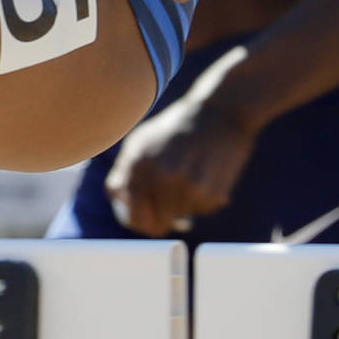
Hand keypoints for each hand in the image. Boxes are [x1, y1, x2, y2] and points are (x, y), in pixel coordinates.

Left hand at [106, 85, 258, 236]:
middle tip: (170, 203)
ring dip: (183, 204)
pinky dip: (202, 198)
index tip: (148, 217)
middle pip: (158, 225)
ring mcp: (187, 187)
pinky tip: (204, 174)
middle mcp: (160, 178)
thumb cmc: (175, 129)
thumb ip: (123, 172)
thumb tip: (117, 200)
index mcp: (138, 166)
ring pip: (181, 217)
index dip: (140, 223)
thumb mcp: (140, 142)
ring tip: (189, 174)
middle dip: (162, 218)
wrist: (220, 112)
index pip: (133, 219)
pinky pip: (201, 210)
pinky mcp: (212, 192)